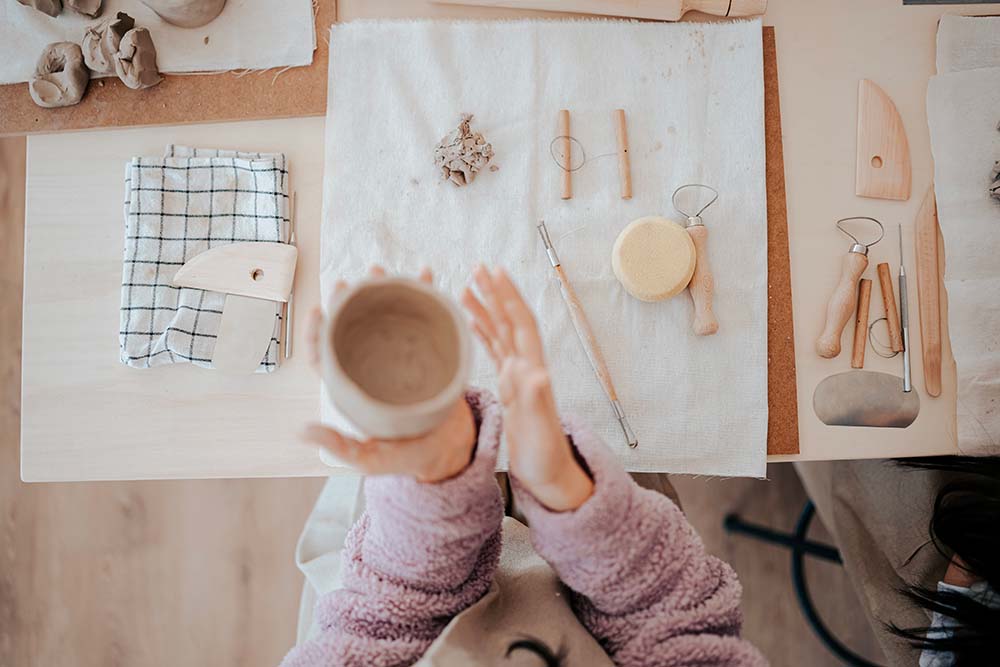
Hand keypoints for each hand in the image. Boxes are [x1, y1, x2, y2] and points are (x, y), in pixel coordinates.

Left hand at [303, 266, 476, 482]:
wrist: (448, 449)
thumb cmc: (405, 456)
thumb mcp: (369, 458)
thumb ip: (339, 446)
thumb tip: (301, 430)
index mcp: (351, 387)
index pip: (325, 355)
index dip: (316, 333)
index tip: (317, 311)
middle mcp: (371, 364)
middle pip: (353, 326)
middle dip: (348, 300)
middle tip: (350, 281)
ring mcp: (400, 355)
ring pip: (386, 315)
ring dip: (383, 290)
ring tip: (381, 270)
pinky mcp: (428, 351)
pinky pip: (426, 316)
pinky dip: (427, 292)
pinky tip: (426, 275)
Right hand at [462, 266, 593, 511]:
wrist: (548, 475)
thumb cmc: (546, 455)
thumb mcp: (539, 428)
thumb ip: (535, 399)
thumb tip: (533, 371)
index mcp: (532, 370)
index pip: (520, 324)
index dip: (508, 296)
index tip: (495, 272)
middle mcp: (526, 368)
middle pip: (509, 321)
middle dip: (494, 293)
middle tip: (477, 267)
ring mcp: (517, 377)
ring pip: (498, 333)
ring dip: (484, 309)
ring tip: (464, 288)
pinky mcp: (508, 388)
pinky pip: (493, 353)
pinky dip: (481, 334)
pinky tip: (469, 323)